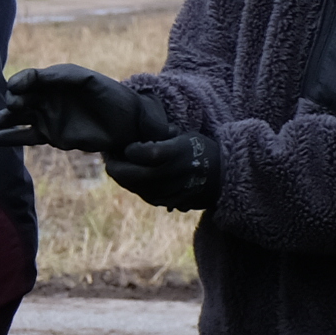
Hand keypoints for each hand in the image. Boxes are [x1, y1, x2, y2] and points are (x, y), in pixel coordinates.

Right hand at [0, 62, 168, 154]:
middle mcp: (45, 97)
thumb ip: (61, 76)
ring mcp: (45, 117)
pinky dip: (6, 138)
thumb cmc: (109, 95)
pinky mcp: (49, 136)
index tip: (16, 87)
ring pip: (16, 117)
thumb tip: (36, 77)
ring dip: (3, 118)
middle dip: (13, 100)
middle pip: (19, 97)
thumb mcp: (87, 80)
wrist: (127, 122)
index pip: (28, 78)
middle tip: (15, 105)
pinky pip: (23, 137)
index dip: (20, 81)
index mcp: (52, 80)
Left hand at [102, 131, 216, 210]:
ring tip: (121, 164)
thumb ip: (159, 135)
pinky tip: (135, 176)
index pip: (137, 153)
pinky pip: (143, 194)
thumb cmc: (202, 150)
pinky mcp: (167, 203)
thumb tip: (136, 132)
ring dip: (123, 176)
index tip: (129, 145)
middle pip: (127, 174)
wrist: (225, 177)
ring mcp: (167, 192)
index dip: (129, 149)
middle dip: (114, 165)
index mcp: (174, 154)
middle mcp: (168, 175)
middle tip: (110, 156)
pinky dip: (135, 185)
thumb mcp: (184, 136)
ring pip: (132, 186)